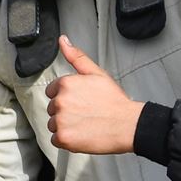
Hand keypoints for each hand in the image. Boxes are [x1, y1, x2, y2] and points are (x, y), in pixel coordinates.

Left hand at [45, 36, 142, 154]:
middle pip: (52, 108)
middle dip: (66, 111)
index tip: (81, 101)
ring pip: (53, 124)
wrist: (128, 124)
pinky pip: (56, 140)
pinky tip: (82, 134)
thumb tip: (63, 40)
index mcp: (65, 84)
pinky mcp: (63, 138)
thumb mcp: (96, 73)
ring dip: (65, 126)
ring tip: (86, 123)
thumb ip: (76, 57)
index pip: (52, 91)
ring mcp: (60, 120)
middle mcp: (60, 101)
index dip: (67, 97)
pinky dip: (67, 140)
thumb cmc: (114, 101)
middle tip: (86, 112)